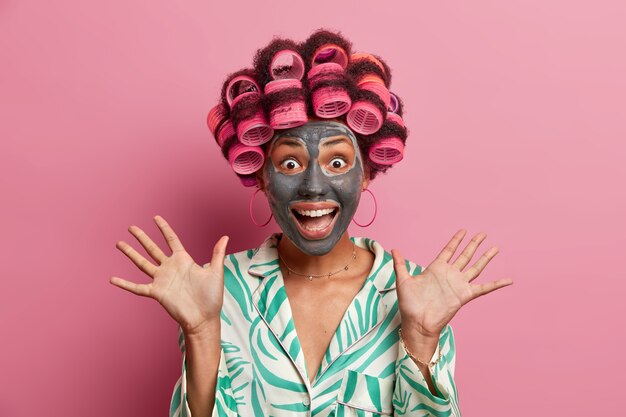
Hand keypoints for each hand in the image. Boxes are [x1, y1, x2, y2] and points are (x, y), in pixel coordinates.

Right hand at [110, 215, 228, 335]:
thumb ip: (217, 254)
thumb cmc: (212, 297)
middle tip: (131, 227)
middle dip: (142, 238)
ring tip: (119, 243)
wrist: (204, 318)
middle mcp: (170, 268)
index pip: (171, 240)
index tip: (156, 218)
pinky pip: (137, 287)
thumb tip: (225, 236)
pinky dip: (125, 283)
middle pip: (152, 248)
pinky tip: (112, 279)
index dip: (164, 229)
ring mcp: (162, 280)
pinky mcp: (156, 293)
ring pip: (142, 263)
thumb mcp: (216, 272)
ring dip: (131, 253)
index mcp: (184, 261)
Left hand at [392, 229, 512, 339]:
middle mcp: (449, 275)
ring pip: (476, 267)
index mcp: (436, 269)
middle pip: (465, 255)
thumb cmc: (409, 304)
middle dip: (473, 244)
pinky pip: (484, 288)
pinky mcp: (465, 295)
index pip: (448, 250)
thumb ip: (400, 264)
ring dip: (485, 257)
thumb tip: (393, 249)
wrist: (417, 322)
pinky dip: (497, 284)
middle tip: (483, 234)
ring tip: (495, 248)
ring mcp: (458, 284)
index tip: (463, 230)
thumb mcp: (403, 280)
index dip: (456, 240)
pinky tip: (508, 280)